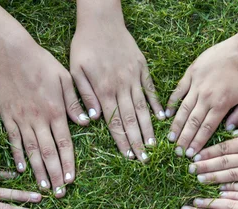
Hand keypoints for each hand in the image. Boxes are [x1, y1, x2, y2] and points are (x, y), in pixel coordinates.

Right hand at [0, 35, 89, 195]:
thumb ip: (75, 103)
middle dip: (55, 175)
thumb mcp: (66, 79)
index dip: (68, 163)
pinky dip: (17, 156)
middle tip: (59, 193)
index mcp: (56, 111)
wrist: (13, 53)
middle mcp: (39, 119)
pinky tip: (21, 170)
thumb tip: (88, 122)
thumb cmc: (44, 64)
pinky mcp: (8, 117)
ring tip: (43, 189)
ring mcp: (22, 119)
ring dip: (38, 171)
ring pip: (31, 151)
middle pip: (48, 153)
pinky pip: (13, 140)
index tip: (71, 180)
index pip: (64, 144)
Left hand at [71, 9, 163, 161]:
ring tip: (155, 145)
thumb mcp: (75, 71)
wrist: (101, 20)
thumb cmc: (84, 46)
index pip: (114, 122)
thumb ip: (84, 96)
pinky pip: (151, 90)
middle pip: (131, 119)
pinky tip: (162, 118)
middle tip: (145, 159)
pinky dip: (156, 105)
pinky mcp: (142, 68)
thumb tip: (92, 119)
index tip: (129, 156)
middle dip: (138, 141)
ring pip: (142, 108)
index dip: (122, 140)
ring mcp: (134, 78)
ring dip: (148, 128)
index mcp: (104, 90)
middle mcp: (122, 87)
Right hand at [166, 39, 237, 158]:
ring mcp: (196, 85)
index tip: (190, 155)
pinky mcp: (191, 74)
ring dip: (176, 125)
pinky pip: (178, 91)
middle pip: (192, 123)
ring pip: (183, 109)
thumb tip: (229, 129)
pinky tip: (166, 114)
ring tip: (170, 138)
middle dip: (184, 139)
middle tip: (177, 152)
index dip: (197, 143)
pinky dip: (172, 102)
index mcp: (221, 105)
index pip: (206, 129)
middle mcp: (206, 97)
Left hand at [190, 116, 237, 191]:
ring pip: (231, 177)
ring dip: (213, 179)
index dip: (207, 153)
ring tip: (200, 180)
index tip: (194, 156)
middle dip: (204, 167)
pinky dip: (233, 190)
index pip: (223, 148)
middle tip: (190, 171)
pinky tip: (221, 192)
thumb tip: (232, 132)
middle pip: (223, 163)